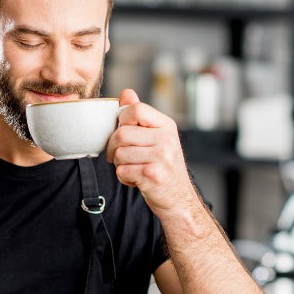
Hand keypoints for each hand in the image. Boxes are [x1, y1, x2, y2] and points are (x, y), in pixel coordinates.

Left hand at [107, 89, 200, 215]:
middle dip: (114, 147)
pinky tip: (136, 179)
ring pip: (119, 154)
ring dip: (120, 164)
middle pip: (122, 133)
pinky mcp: (153, 175)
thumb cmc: (164, 168)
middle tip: (122, 156)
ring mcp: (161, 157)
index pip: (136, 109)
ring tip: (134, 168)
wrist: (178, 200)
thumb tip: (126, 93)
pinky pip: (122, 171)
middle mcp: (166, 139)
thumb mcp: (157, 138)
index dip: (123, 120)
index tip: (125, 132)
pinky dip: (124, 177)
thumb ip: (141, 116)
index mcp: (167, 126)